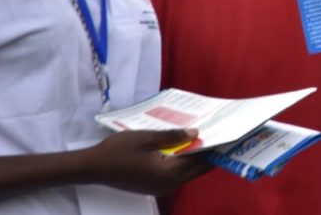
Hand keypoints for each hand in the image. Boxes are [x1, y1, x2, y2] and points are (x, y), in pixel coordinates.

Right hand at [82, 129, 212, 195]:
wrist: (92, 167)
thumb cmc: (118, 151)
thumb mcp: (147, 138)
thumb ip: (173, 136)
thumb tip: (196, 133)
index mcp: (167, 174)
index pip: (198, 162)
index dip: (214, 150)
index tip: (228, 139)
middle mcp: (167, 184)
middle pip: (195, 170)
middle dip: (210, 155)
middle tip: (223, 138)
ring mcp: (159, 187)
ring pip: (186, 173)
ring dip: (197, 159)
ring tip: (208, 139)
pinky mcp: (153, 185)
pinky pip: (175, 173)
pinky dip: (184, 162)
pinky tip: (186, 148)